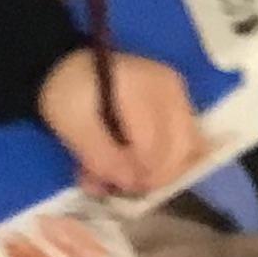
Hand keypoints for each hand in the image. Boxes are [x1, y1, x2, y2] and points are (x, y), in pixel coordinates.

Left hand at [39, 51, 205, 198]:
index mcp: (142, 88)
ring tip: (133, 176)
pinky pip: (187, 141)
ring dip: (164, 170)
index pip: (153, 144)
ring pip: (190, 148)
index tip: (118, 188)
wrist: (67, 68)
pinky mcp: (180, 105)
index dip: (139, 174)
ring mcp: (180, 96)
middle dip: (156, 176)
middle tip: (128, 188)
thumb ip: (100, 156)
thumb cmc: (67, 95)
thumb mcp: (73, 127)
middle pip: (181, 148)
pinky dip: (169, 160)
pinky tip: (144, 163)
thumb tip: (130, 184)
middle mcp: (171, 89)